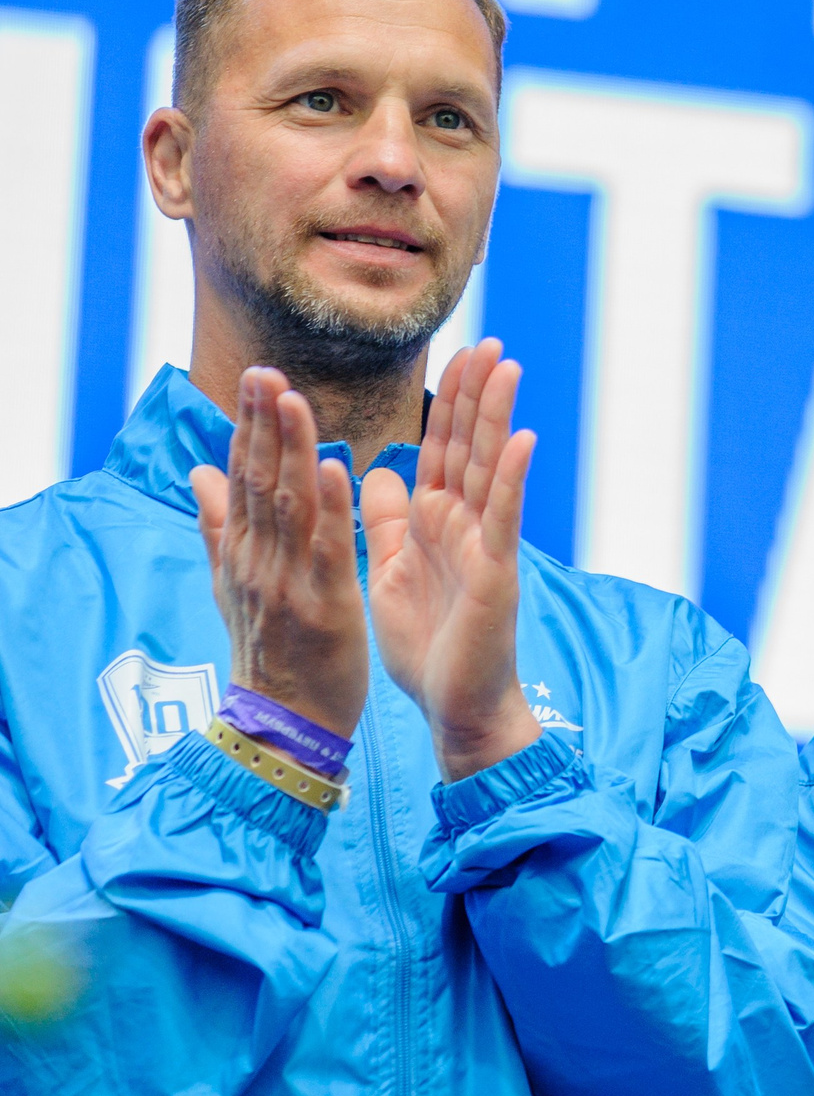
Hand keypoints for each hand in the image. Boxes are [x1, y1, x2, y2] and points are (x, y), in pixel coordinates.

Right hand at [189, 370, 370, 736]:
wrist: (285, 723)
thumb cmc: (271, 651)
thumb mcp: (235, 585)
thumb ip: (218, 527)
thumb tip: (200, 471)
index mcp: (243, 552)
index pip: (244, 476)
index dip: (251, 426)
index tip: (259, 377)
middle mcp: (257, 560)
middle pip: (258, 481)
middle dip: (264, 424)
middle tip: (269, 371)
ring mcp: (286, 582)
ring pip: (286, 506)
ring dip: (291, 449)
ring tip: (294, 399)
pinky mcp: (323, 605)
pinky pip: (324, 549)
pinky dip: (327, 507)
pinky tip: (332, 467)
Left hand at [362, 339, 542, 780]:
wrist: (454, 707)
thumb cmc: (427, 647)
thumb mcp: (391, 571)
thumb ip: (387, 521)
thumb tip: (377, 472)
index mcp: (433, 522)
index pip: (440, 449)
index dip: (448, 402)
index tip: (457, 354)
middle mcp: (462, 524)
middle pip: (468, 445)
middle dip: (477, 393)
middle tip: (489, 340)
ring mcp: (483, 545)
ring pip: (488, 468)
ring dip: (497, 416)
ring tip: (508, 367)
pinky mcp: (494, 572)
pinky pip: (501, 517)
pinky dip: (510, 478)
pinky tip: (521, 439)